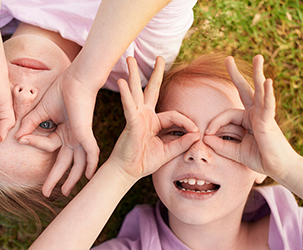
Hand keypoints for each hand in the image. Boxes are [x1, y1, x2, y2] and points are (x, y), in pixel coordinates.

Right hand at [15, 67, 99, 196]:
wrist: (76, 79)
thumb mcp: (41, 111)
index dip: (34, 143)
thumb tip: (18, 137)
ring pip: (78, 162)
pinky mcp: (87, 133)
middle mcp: (73, 137)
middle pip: (65, 162)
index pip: (48, 146)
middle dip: (56, 178)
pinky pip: (91, 152)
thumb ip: (31, 124)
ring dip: (72, 178)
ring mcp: (81, 136)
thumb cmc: (61, 91)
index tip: (21, 138)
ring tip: (66, 192)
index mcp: (64, 132)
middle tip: (47, 193)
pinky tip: (89, 176)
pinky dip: (91, 164)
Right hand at [110, 56, 199, 178]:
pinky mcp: (131, 123)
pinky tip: (122, 82)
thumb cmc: (145, 161)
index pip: (174, 115)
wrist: (129, 172)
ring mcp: (136, 117)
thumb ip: (182, 142)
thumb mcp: (168, 151)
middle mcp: (144, 116)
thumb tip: (197, 134)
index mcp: (153, 122)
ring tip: (130, 59)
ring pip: (136, 92)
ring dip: (133, 75)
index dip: (186, 122)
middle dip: (156, 73)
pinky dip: (126, 95)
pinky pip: (129, 106)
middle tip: (160, 57)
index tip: (196, 131)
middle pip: (151, 90)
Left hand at [204, 55, 298, 178]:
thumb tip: (205, 138)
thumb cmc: (260, 158)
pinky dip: (268, 94)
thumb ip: (220, 145)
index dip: (214, 123)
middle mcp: (255, 113)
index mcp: (247, 119)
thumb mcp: (235, 152)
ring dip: (257, 73)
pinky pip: (268, 105)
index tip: (207, 135)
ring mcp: (263, 115)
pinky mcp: (269, 122)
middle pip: (245, 90)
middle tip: (228, 59)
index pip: (226, 114)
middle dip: (236, 75)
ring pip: (259, 91)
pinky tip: (267, 81)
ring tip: (258, 57)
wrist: (278, 169)